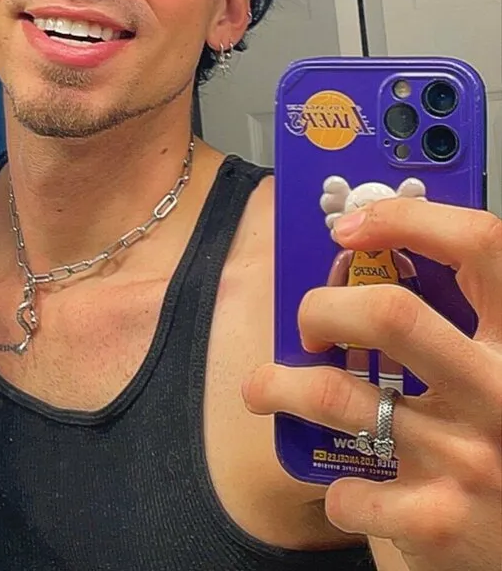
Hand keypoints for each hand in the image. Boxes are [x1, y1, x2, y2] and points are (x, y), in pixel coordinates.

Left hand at [243, 198, 501, 570]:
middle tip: (306, 325)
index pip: (479, 245)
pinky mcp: (441, 520)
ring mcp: (470, 456)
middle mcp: (500, 388)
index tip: (349, 227)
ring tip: (261, 386)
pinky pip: (350, 489)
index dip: (408, 219)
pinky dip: (335, 487)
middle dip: (323, 308)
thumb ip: (464, 325)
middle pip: (389, 313)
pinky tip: (343, 486)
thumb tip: (368, 265)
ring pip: (337, 396)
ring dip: (283, 386)